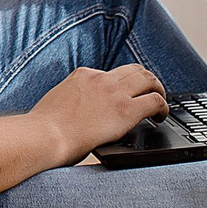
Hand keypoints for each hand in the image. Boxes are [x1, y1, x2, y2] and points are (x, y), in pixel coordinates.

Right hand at [26, 63, 167, 163]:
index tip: (126, 95)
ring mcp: (114, 92)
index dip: (123, 84)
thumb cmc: (44, 129)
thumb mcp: (58, 103)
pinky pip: (154, 101)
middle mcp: (100, 79)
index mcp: (82, 75)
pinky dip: (163, 107)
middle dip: (146, 81)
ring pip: (148, 80)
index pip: (111, 73)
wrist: (44, 137)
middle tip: (152, 94)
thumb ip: (73, 101)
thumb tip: (80, 112)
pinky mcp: (125, 110)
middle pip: (135, 70)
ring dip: (158, 90)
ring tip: (160, 104)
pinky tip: (161, 117)